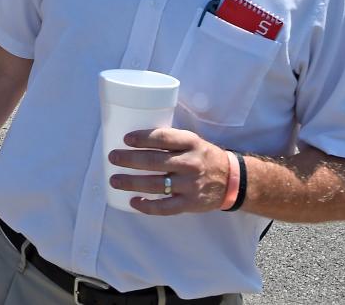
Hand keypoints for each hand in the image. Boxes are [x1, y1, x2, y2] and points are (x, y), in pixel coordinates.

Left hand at [107, 127, 230, 214]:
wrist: (231, 179)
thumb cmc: (203, 157)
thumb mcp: (192, 141)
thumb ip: (170, 141)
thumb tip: (134, 139)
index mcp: (190, 143)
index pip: (163, 138)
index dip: (143, 138)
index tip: (126, 139)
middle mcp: (190, 163)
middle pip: (154, 161)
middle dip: (129, 160)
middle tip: (112, 158)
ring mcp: (190, 185)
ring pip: (156, 184)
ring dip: (131, 183)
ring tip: (114, 180)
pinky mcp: (190, 203)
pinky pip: (165, 207)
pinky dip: (147, 206)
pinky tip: (133, 202)